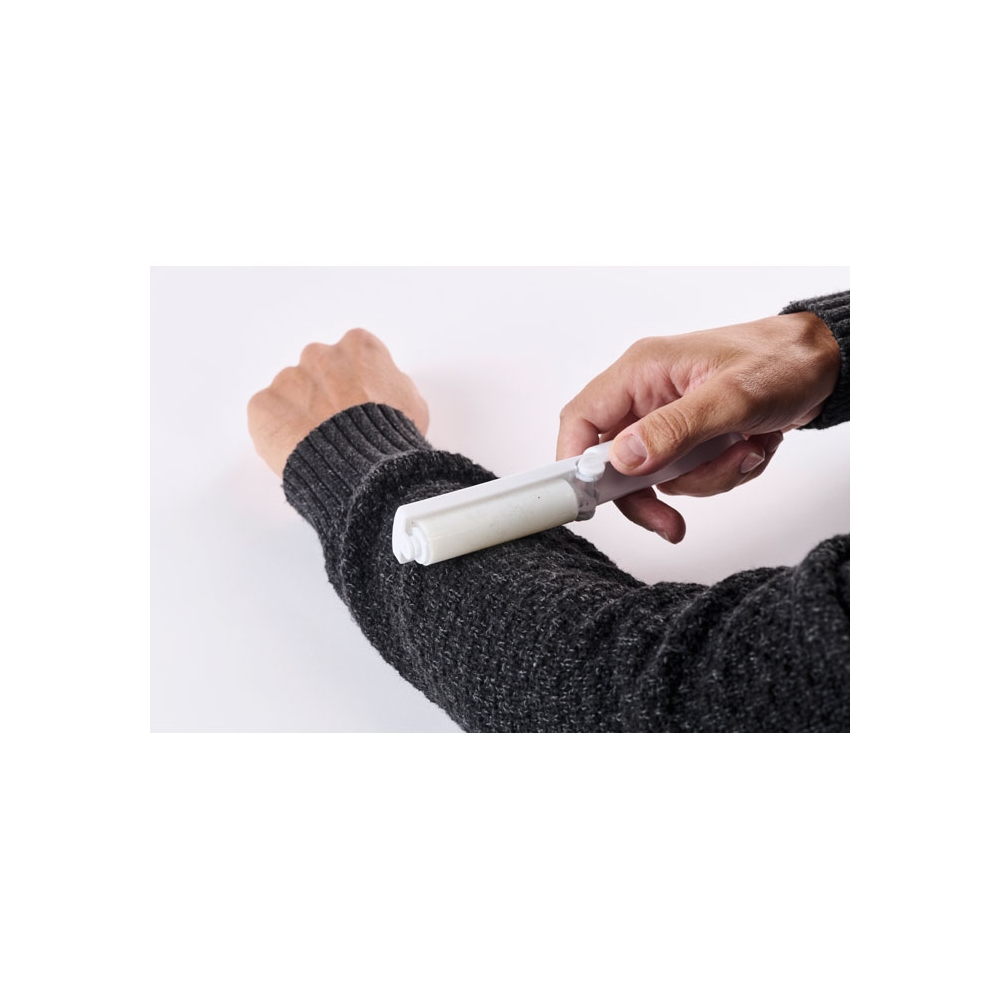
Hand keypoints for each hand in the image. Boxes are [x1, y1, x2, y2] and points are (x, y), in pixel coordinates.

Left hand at [248, 328, 428, 475]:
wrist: (365, 469)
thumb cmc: (393, 437)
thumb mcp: (414, 405)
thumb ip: (392, 387)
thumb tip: (381, 394)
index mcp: (358, 347)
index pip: (355, 359)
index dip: (358, 387)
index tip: (359, 407)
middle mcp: (319, 354)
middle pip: (318, 372)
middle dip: (324, 397)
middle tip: (336, 430)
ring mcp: (287, 378)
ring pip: (290, 394)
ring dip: (300, 415)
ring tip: (317, 447)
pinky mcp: (263, 405)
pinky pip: (267, 416)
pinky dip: (277, 433)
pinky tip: (297, 452)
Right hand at [556, 312, 839, 540]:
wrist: (825, 363)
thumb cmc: (782, 362)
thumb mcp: (731, 398)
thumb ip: (674, 429)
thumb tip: (623, 458)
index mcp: (642, 372)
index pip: (581, 420)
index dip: (574, 463)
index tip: (592, 499)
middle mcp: (648, 395)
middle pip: (616, 462)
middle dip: (649, 493)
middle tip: (669, 520)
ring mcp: (669, 417)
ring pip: (658, 476)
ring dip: (703, 479)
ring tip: (744, 452)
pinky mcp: (691, 436)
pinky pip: (689, 476)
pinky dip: (722, 474)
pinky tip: (749, 449)